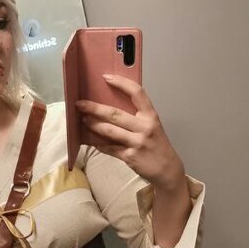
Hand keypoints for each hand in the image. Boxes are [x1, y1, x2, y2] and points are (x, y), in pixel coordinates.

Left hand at [76, 75, 185, 190]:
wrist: (167, 169)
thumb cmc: (157, 145)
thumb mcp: (153, 126)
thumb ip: (137, 117)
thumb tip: (112, 107)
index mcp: (151, 116)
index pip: (137, 93)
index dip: (121, 83)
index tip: (106, 77)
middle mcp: (145, 128)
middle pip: (116, 114)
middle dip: (95, 108)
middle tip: (80, 104)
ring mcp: (137, 143)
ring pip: (110, 131)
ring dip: (93, 125)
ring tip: (83, 120)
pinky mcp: (130, 157)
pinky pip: (109, 148)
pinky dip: (99, 144)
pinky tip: (91, 140)